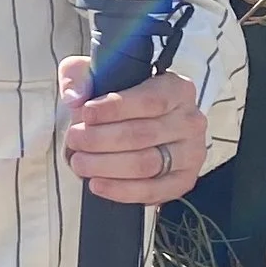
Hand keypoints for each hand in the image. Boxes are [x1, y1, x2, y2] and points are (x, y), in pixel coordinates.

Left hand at [59, 62, 209, 205]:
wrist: (135, 128)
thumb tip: (74, 97)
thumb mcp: (96, 76)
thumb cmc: (117, 101)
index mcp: (177, 89)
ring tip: (79, 162)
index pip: (150, 100)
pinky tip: (96, 184)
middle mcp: (190, 120)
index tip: (85, 114)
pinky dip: (120, 190)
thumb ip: (79, 75)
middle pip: (143, 134)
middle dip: (100, 139)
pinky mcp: (183, 181)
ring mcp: (191, 153)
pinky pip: (152, 190)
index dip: (115, 108)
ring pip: (146, 164)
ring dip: (106, 165)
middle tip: (74, 139)